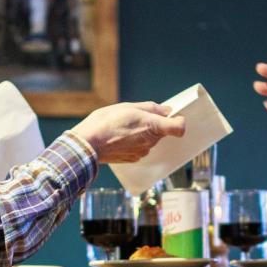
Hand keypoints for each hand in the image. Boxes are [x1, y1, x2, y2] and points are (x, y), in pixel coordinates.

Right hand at [71, 102, 185, 163]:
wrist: (87, 144)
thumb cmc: (105, 122)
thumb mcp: (128, 107)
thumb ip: (150, 108)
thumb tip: (165, 110)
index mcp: (153, 126)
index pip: (179, 127)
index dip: (178, 120)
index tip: (172, 116)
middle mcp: (151, 142)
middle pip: (162, 132)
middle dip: (154, 124)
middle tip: (137, 117)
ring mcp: (143, 152)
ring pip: (151, 140)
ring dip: (143, 133)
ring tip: (125, 128)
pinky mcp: (134, 159)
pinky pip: (141, 148)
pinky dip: (135, 143)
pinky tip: (121, 138)